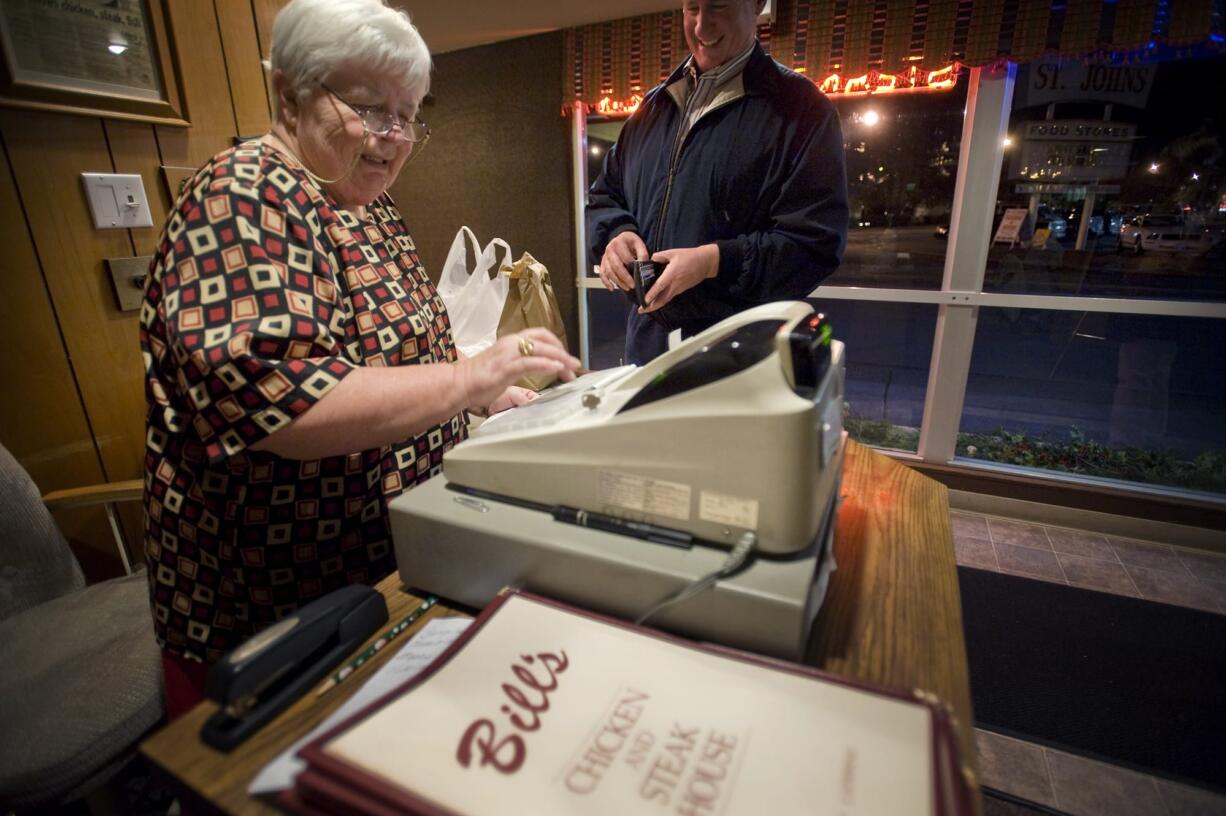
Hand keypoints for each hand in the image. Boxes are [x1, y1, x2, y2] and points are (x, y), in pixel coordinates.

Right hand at [454, 328, 578, 412]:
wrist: (459, 383)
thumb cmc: (480, 378)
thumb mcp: (506, 366)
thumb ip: (522, 364)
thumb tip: (539, 369)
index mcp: (511, 341)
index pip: (541, 334)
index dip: (558, 344)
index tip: (566, 358)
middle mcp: (511, 343)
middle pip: (546, 340)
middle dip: (564, 353)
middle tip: (574, 366)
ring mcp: (509, 353)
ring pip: (542, 350)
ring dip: (560, 359)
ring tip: (571, 370)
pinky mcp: (506, 367)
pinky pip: (531, 362)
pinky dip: (547, 365)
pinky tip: (557, 369)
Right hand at [598, 231, 646, 291]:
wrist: (621, 239)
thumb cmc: (631, 243)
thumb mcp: (639, 243)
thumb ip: (642, 253)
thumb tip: (643, 264)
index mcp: (619, 242)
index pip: (626, 257)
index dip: (633, 267)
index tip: (639, 275)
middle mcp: (610, 249)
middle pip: (616, 266)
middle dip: (625, 277)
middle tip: (633, 285)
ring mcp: (605, 256)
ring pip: (609, 272)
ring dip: (618, 281)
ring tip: (627, 288)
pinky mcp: (602, 263)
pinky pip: (602, 274)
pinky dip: (606, 282)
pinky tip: (612, 288)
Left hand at [640, 244, 718, 312]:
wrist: (705, 263)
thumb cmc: (689, 256)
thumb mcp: (672, 252)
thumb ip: (659, 256)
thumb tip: (650, 260)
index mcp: (672, 274)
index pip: (659, 287)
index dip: (651, 294)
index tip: (644, 301)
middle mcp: (675, 284)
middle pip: (662, 299)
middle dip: (651, 307)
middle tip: (641, 310)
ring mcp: (678, 289)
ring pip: (666, 300)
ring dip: (656, 305)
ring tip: (646, 308)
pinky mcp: (681, 290)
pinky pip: (669, 297)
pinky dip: (661, 301)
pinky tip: (655, 301)